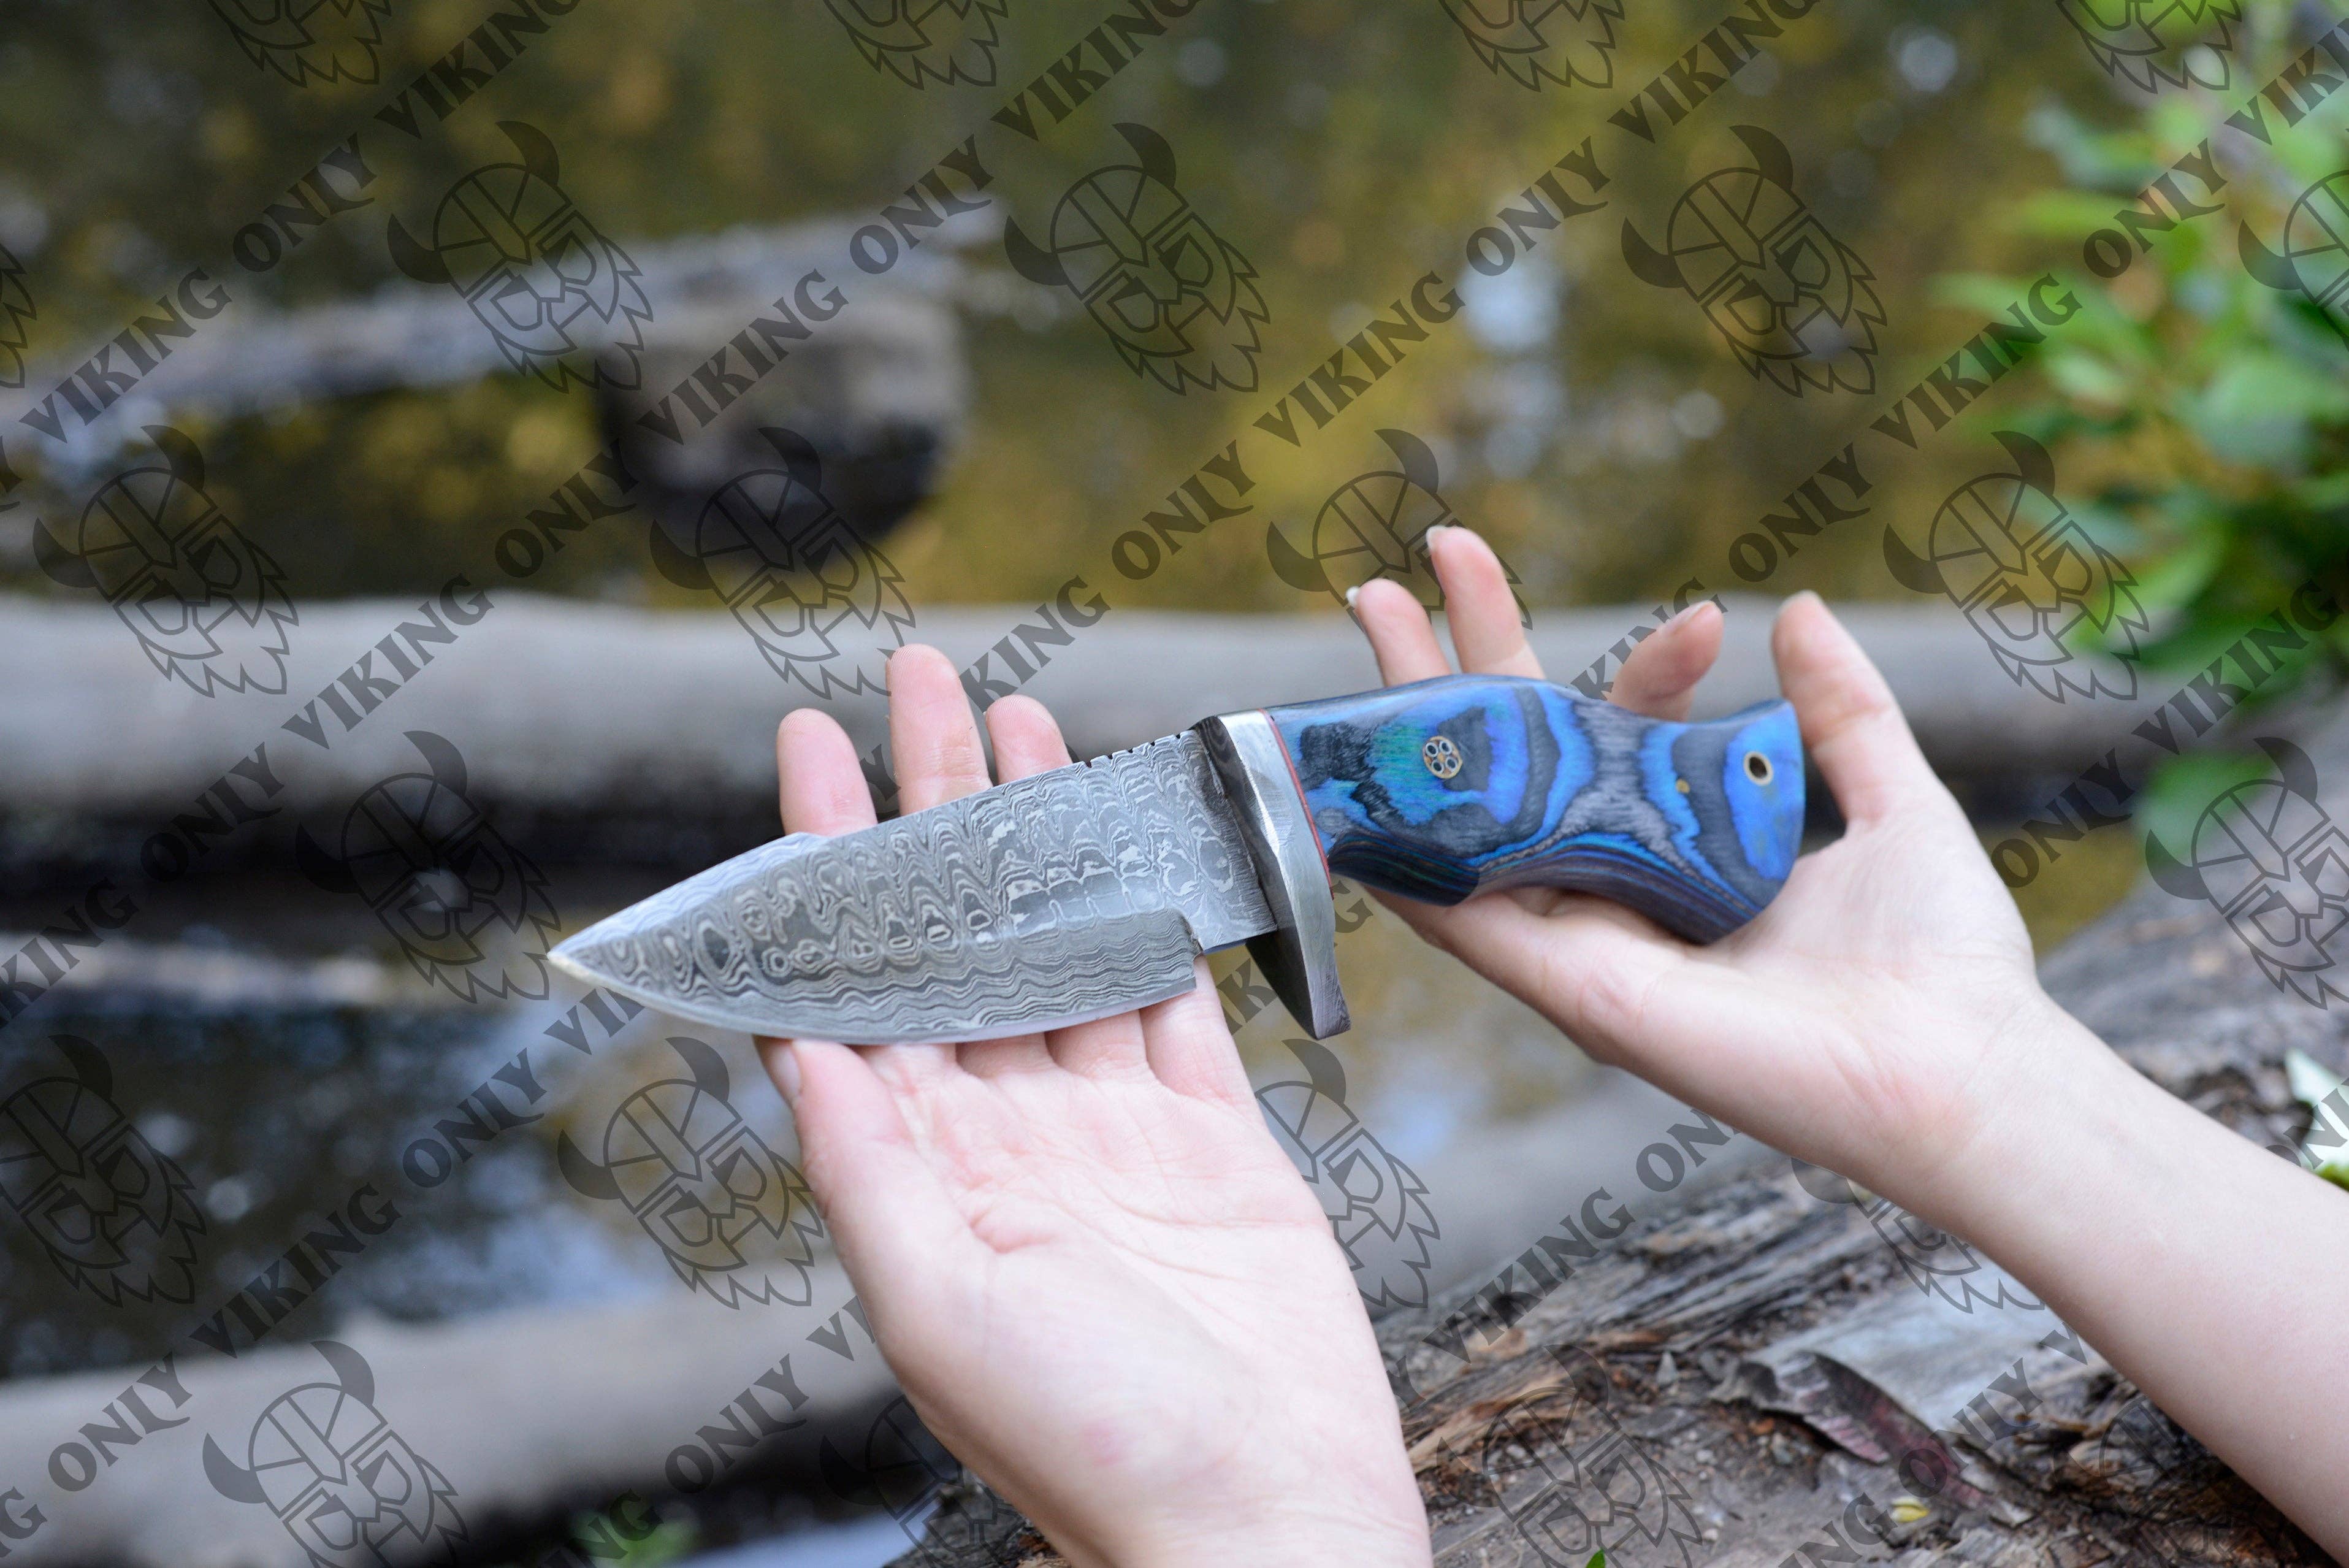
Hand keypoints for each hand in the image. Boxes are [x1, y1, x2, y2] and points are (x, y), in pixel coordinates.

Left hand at [757, 646, 1431, 1567]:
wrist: (1268, 1508)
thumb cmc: (1095, 1439)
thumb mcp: (939, 1306)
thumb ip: (864, 1164)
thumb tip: (784, 1038)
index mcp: (919, 1171)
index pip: (850, 984)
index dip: (824, 865)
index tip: (813, 748)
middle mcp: (1001, 1134)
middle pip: (956, 936)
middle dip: (935, 807)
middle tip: (926, 682)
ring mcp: (1107, 1125)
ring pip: (1062, 940)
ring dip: (1038, 833)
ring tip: (1020, 724)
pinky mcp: (1207, 1128)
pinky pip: (1166, 990)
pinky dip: (1151, 906)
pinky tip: (1132, 832)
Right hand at [1358, 528, 2348, 1555]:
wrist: (1957, 1063)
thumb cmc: (1940, 958)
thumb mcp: (1891, 801)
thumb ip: (1842, 710)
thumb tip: (1794, 608)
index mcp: (1686, 859)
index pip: (1630, 746)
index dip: (1638, 666)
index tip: (1704, 619)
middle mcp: (1621, 898)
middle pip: (1519, 764)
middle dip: (1469, 653)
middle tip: (1436, 550)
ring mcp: (1587, 944)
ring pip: (1470, 819)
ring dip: (1412, 717)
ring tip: (1375, 608)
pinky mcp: (1574, 989)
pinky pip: (1461, 918)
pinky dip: (1401, 850)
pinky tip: (1358, 774)